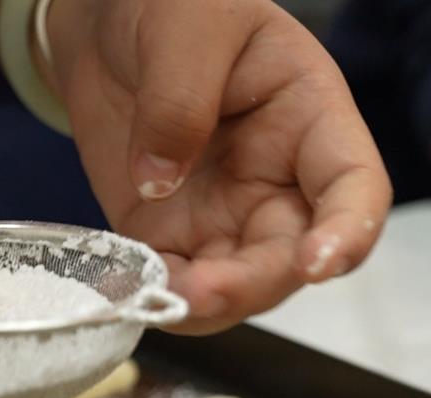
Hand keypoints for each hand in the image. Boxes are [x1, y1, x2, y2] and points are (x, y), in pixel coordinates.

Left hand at [42, 0, 391, 332]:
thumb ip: (179, 99)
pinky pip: (175, 282)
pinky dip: (156, 296)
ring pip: (232, 286)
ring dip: (200, 305)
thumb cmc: (171, 7)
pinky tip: (129, 292)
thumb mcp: (186, 25)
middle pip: (286, 258)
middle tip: (196, 293)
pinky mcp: (170, 237)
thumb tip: (160, 181)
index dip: (347, 231)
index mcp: (307, 120)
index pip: (351, 185)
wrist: (109, 30)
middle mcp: (274, 182)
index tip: (319, 264)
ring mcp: (221, 217)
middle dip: (248, 286)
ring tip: (154, 297)